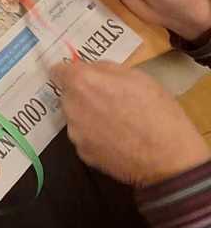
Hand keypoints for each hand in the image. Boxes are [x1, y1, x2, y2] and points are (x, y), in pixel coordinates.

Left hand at [51, 60, 208, 185]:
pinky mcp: (83, 154)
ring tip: (119, 125)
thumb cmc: (157, 112)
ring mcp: (75, 132)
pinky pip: (85, 138)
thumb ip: (105, 69)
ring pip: (76, 118)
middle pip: (69, 95)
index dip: (70, 73)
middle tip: (111, 103)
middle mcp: (71, 106)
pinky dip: (96, 138)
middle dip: (84, 96)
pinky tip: (119, 142)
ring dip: (89, 118)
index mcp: (82, 82)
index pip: (58, 71)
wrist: (170, 159)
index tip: (82, 78)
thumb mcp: (137, 76)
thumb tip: (90, 69)